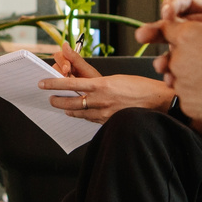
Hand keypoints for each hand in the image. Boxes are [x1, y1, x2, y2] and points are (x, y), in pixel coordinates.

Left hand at [38, 69, 174, 124]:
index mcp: (102, 84)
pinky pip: (92, 120)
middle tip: (50, 98)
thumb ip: (101, 83)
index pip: (71, 84)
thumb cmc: (142, 87)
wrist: (159, 102)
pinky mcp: (110, 122)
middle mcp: (101, 100)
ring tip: (61, 108)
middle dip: (57, 101)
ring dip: (68, 110)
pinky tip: (81, 115)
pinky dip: (83, 116)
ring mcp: (105, 113)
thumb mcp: (119, 79)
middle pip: (71, 102)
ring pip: (79, 113)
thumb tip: (89, 86)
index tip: (42, 83)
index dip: (54, 83)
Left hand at [148, 0, 201, 131]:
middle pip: (173, 51)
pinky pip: (187, 92)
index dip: (176, 27)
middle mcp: (179, 60)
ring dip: (192, 70)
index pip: (166, 26)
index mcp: (190, 36)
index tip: (186, 31)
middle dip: (189, 50)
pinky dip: (198, 90)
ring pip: (179, 73)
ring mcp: (181, 85)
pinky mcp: (187, 105)